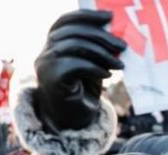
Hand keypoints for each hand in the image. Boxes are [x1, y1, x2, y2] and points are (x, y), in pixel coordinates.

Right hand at [34, 9, 126, 131]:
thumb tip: (116, 34)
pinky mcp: (52, 80)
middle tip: (122, 46)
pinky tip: (107, 76)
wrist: (72, 124)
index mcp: (52, 46)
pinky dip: (95, 68)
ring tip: (119, 65)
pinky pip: (75, 65)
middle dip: (101, 36)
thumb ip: (96, 49)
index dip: (86, 16)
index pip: (64, 21)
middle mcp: (45, 53)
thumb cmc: (83, 93)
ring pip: (74, 46)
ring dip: (102, 53)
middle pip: (72, 32)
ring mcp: (45, 66)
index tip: (109, 16)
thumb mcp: (92, 65)